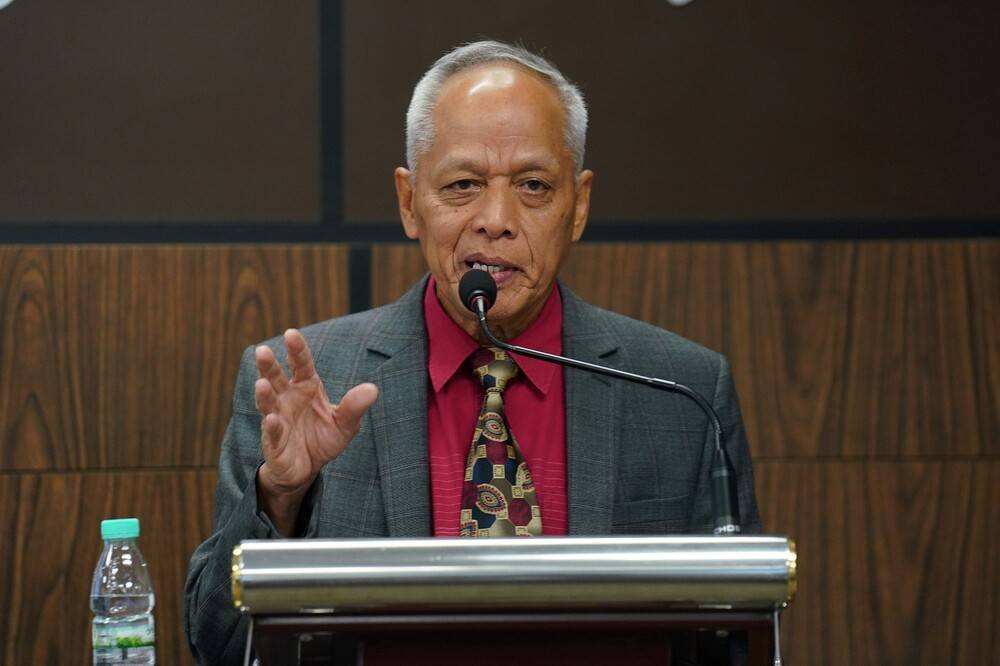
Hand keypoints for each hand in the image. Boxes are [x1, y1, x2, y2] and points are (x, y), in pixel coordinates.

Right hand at [253, 329, 377, 533]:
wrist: (307, 468)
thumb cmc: (323, 438)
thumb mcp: (345, 423)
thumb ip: (355, 406)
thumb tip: (372, 389)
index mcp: (306, 387)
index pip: (301, 364)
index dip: (296, 349)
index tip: (291, 334)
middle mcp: (287, 398)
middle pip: (276, 378)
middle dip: (268, 365)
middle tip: (262, 350)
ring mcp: (277, 418)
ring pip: (268, 402)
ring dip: (264, 394)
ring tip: (262, 384)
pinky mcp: (274, 441)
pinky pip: (272, 432)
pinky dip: (271, 426)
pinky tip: (272, 419)